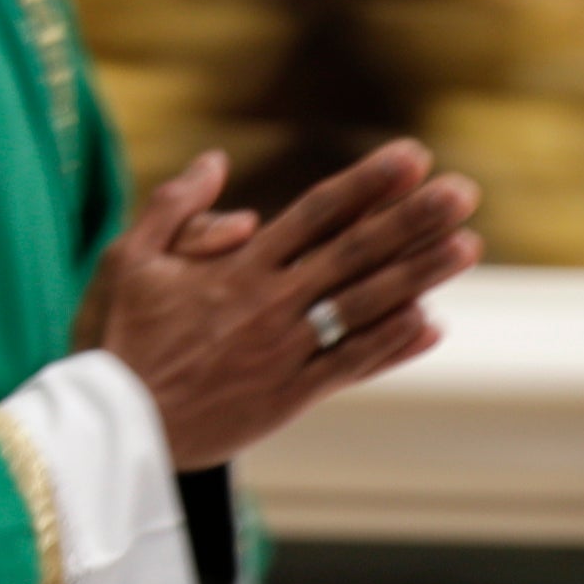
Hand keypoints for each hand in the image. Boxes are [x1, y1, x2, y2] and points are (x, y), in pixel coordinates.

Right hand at [92, 142, 481, 471]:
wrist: (116, 426)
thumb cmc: (116, 338)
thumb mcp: (126, 258)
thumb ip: (173, 206)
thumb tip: (217, 161)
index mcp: (236, 268)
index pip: (315, 214)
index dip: (366, 184)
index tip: (412, 157)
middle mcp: (271, 304)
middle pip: (355, 253)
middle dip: (412, 220)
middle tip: (462, 192)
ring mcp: (285, 351)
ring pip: (365, 306)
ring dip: (419, 275)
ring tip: (466, 246)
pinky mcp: (289, 395)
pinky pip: (351, 365)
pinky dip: (392, 345)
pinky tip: (430, 323)